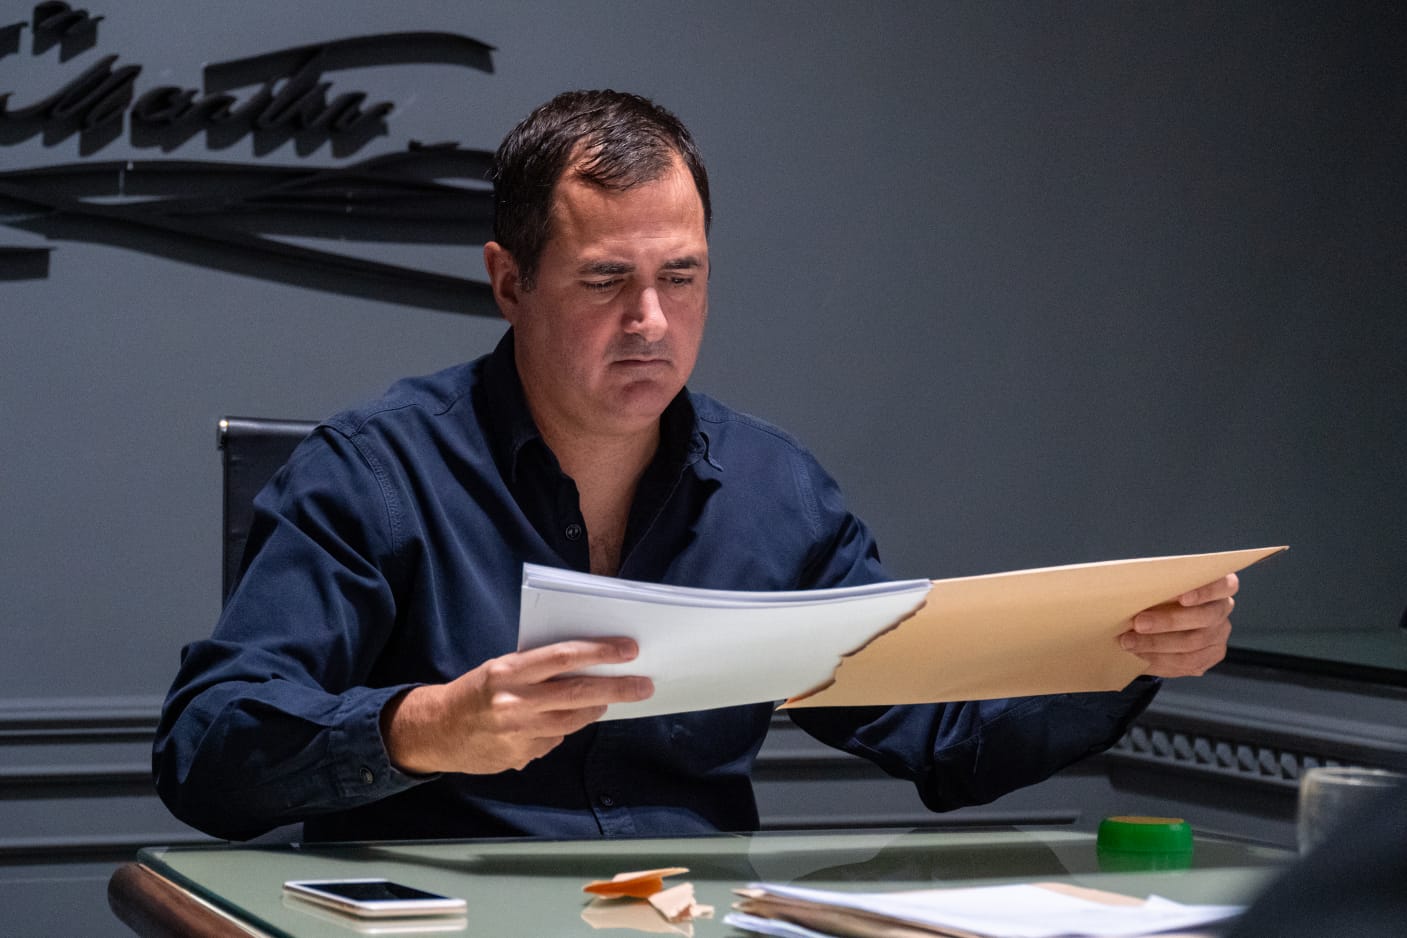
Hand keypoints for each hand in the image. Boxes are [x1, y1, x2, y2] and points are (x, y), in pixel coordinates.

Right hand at [381, 638, 652, 774]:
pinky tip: (566, 720)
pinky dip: (566, 727)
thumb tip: (586, 664)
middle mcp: (514, 704)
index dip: (600, 652)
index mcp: (508, 672)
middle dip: (617, 688)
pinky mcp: (521, 757)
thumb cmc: (474, 691)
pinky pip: (556, 739)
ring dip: (596, 708)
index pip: (564, 657)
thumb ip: (537, 668)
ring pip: (573, 721)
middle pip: (578, 694)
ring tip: (610, 699)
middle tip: (644, 684)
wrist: (436, 732)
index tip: (629, 649)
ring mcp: (518, 735)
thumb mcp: (500, 668)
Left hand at [1119, 574, 1238, 677]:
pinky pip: (1186, 663)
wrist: (1158, 623)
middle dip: (1169, 621)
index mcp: (1219, 587)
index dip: (1206, 591)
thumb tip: (1132, 586)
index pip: (1225, 585)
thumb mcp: (1161, 586)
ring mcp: (1218, 636)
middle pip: (1205, 617)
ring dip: (1156, 644)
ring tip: (1129, 642)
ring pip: (1193, 644)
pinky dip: (1158, 658)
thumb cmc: (1160, 596)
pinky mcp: (1208, 657)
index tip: (1182, 597)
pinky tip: (1138, 654)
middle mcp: (1222, 611)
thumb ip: (1158, 585)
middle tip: (1139, 623)